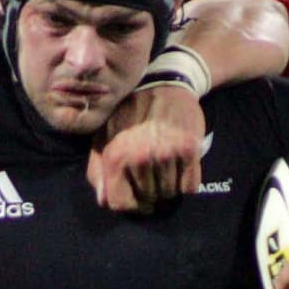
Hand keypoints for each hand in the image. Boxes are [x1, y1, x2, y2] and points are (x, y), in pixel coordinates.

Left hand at [88, 85, 204, 212]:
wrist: (164, 84)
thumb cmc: (129, 113)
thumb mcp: (104, 135)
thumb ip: (98, 169)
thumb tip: (103, 201)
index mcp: (114, 155)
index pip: (119, 204)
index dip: (130, 205)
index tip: (137, 198)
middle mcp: (139, 157)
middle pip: (148, 199)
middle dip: (151, 191)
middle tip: (153, 171)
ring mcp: (165, 154)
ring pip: (169, 194)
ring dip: (169, 186)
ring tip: (165, 164)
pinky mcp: (188, 149)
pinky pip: (190, 186)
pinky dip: (187, 181)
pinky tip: (180, 164)